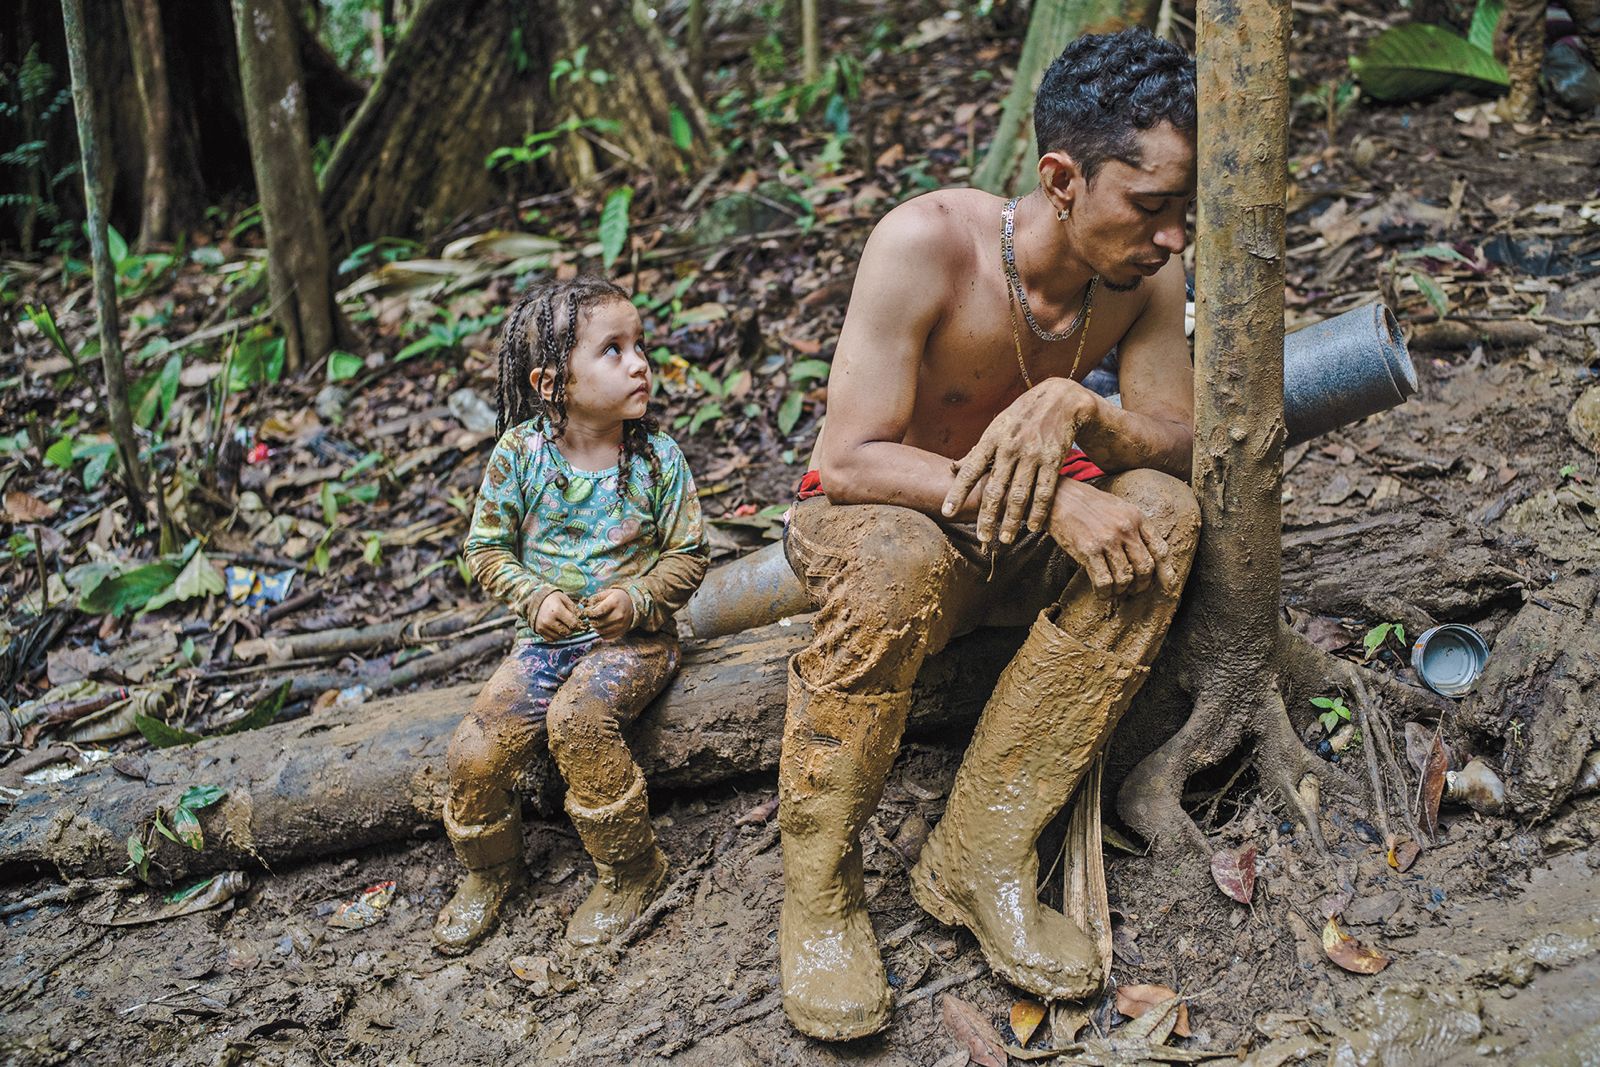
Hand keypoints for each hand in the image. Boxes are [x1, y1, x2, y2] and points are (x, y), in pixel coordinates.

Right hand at [533, 591, 582, 640]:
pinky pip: (552, 639)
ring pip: (560, 637)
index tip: (581, 623)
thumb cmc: (551, 598)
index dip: (580, 625)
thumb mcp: (564, 599)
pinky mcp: (539, 631)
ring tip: (564, 624)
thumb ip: (575, 609)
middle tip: (572, 623)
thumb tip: (583, 618)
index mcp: (557, 610)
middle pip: (567, 632)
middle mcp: (549, 620)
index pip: (573, 624)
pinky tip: (557, 628)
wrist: (533, 599)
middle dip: (572, 629)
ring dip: (565, 633)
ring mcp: (543, 627)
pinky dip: (557, 635)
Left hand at [583, 587, 634, 640]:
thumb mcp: (607, 593)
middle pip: (598, 623)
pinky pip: (606, 637)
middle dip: (591, 621)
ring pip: (601, 631)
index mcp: (614, 602)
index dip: (589, 613)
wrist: (632, 604)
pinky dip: (601, 633)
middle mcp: (619, 614)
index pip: (598, 611)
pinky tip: (602, 626)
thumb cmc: (617, 598)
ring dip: (595, 627)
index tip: (586, 612)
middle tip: (591, 617)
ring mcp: (621, 624)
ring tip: (596, 621)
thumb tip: (584, 607)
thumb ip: (594, 598)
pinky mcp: (621, 631)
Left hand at [941, 378, 1097, 544]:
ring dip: (1012, 519)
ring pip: (1020, 493)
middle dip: (987, 515)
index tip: (947, 513)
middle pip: (995, 488)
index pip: (970, 469)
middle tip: (982, 538)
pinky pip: (1045, 490)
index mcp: (991, 439)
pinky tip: (1033, 527)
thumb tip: (953, 469)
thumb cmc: (1021, 417)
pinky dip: (1038, 511)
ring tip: (1005, 539)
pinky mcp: (1053, 460)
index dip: (957, 492)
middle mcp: (1010, 447)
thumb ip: (976, 451)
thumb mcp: (996, 428)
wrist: (1059, 399)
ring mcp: (1033, 454)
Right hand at [1047, 478, 1178, 598]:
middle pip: (1145, 568)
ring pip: (1126, 578)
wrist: (1058, 497)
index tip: (1169, 586)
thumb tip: (1145, 555)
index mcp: (1137, 517)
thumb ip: (1134, 528)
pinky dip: (1105, 593)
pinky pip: (1105, 581)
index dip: (1167, 572)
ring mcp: (1107, 539)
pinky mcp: (1088, 550)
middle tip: (1134, 590)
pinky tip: (1101, 592)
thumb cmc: (1087, 504)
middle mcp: (1126, 528)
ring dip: (1121, 591)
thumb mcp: (1118, 507)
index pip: (1160, 549)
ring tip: (1115, 591)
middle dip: (1142, 585)